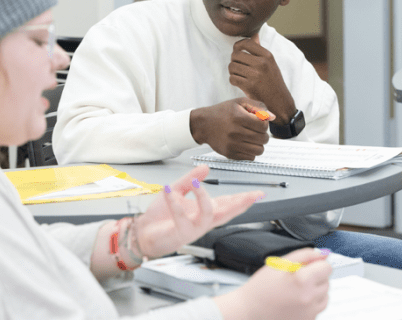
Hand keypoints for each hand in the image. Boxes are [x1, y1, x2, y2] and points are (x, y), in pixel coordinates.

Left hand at [132, 165, 262, 258]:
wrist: (143, 233)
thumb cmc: (160, 217)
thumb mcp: (177, 191)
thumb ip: (191, 179)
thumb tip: (205, 167)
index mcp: (205, 211)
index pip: (228, 203)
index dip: (244, 199)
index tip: (258, 193)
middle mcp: (203, 221)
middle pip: (228, 212)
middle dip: (242, 204)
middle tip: (254, 195)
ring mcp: (194, 228)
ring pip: (208, 215)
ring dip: (204, 197)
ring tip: (197, 183)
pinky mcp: (181, 233)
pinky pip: (182, 217)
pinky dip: (176, 203)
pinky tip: (171, 192)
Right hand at [190, 98, 272, 159]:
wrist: (204, 124)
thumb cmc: (223, 112)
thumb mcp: (240, 102)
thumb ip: (258, 107)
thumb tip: (272, 117)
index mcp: (238, 117)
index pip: (264, 126)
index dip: (264, 124)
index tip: (258, 123)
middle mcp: (235, 132)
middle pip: (263, 139)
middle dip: (263, 134)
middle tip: (255, 131)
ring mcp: (232, 145)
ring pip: (259, 150)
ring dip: (259, 144)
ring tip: (252, 138)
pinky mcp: (230, 154)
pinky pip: (250, 158)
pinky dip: (251, 152)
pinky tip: (244, 144)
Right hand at [214, 248, 331, 319]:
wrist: (249, 311)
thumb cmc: (261, 288)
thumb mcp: (280, 263)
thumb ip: (304, 255)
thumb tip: (322, 255)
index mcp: (303, 280)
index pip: (327, 267)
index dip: (317, 264)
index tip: (308, 266)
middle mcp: (309, 298)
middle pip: (327, 280)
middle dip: (315, 276)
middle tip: (296, 278)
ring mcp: (310, 312)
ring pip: (325, 295)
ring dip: (315, 290)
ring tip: (296, 290)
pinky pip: (318, 307)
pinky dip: (311, 303)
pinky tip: (296, 300)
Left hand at [229, 35, 296, 123]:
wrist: (279, 100)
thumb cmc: (273, 80)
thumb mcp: (270, 63)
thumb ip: (260, 49)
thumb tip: (254, 35)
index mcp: (267, 55)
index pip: (246, 43)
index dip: (238, 46)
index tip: (238, 51)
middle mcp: (261, 63)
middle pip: (235, 55)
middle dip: (234, 60)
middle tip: (238, 66)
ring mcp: (255, 75)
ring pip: (232, 66)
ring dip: (232, 71)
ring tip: (239, 74)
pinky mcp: (249, 86)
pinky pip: (232, 78)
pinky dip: (233, 80)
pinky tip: (239, 82)